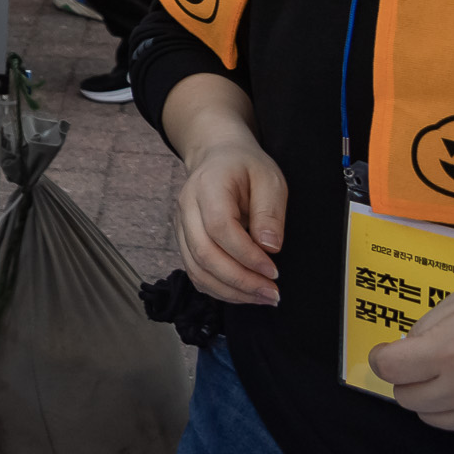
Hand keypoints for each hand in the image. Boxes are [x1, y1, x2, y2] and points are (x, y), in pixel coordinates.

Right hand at [171, 116, 285, 305]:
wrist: (218, 157)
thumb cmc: (246, 167)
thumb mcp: (270, 180)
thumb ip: (270, 212)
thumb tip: (269, 248)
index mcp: (208, 185)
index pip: (220, 227)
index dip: (246, 255)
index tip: (273, 270)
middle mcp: (186, 206)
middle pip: (204, 253)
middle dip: (240, 280)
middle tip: (271, 293)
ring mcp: (180, 225)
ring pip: (196, 268)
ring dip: (230, 290)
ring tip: (262, 297)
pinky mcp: (184, 240)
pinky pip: (195, 272)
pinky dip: (219, 289)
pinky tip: (244, 293)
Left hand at [371, 285, 453, 437]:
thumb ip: (428, 324)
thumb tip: (406, 346)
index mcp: (450, 353)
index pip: (389, 369)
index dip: (382, 358)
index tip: (389, 351)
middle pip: (403, 396)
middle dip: (405, 377)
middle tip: (422, 360)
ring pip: (427, 416)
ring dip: (428, 396)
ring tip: (449, 374)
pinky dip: (453, 411)